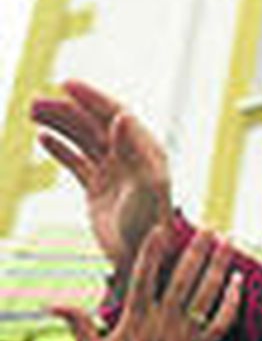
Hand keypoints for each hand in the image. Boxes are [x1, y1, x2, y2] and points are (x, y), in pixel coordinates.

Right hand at [31, 80, 171, 279]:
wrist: (140, 257)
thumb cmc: (149, 221)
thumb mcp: (145, 184)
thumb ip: (133, 149)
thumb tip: (121, 114)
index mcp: (145, 149)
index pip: (116, 114)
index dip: (93, 98)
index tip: (66, 83)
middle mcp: (130, 156)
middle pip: (94, 124)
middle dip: (67, 110)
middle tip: (34, 102)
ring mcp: (113, 171)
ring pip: (83, 140)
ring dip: (60, 124)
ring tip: (33, 113)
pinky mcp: (98, 189)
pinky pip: (77, 162)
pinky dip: (62, 149)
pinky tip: (44, 138)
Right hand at [52, 226, 241, 340]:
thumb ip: (78, 323)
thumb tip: (54, 304)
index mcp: (133, 320)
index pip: (141, 277)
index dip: (150, 251)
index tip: (159, 227)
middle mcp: (161, 323)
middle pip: (182, 278)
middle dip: (196, 250)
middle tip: (210, 227)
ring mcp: (183, 335)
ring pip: (206, 293)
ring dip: (219, 266)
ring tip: (230, 242)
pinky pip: (221, 321)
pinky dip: (232, 300)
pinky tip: (239, 281)